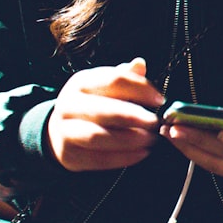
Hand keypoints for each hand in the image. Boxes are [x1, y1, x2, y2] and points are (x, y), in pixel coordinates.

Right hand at [47, 58, 163, 171]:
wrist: (62, 129)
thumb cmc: (94, 103)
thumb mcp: (105, 85)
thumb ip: (125, 76)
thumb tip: (140, 63)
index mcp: (81, 82)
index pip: (114, 80)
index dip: (140, 89)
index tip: (160, 99)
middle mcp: (68, 105)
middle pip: (104, 110)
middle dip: (134, 117)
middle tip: (156, 123)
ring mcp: (65, 132)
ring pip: (98, 137)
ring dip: (129, 139)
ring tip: (151, 139)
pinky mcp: (69, 156)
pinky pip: (98, 159)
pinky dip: (122, 158)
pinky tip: (142, 153)